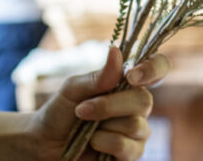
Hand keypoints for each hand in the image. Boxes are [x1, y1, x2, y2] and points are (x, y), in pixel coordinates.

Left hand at [32, 46, 170, 159]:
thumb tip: (117, 51)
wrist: (45, 144)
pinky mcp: (131, 154)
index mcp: (127, 83)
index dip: (153, 68)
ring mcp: (137, 132)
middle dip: (110, 105)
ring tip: (86, 127)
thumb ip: (98, 76)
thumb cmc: (59, 112)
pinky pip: (128, 147)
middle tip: (82, 109)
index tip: (132, 76)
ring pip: (136, 125)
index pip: (157, 68)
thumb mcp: (72, 89)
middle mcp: (137, 106)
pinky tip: (93, 143)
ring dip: (104, 125)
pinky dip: (105, 143)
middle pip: (144, 100)